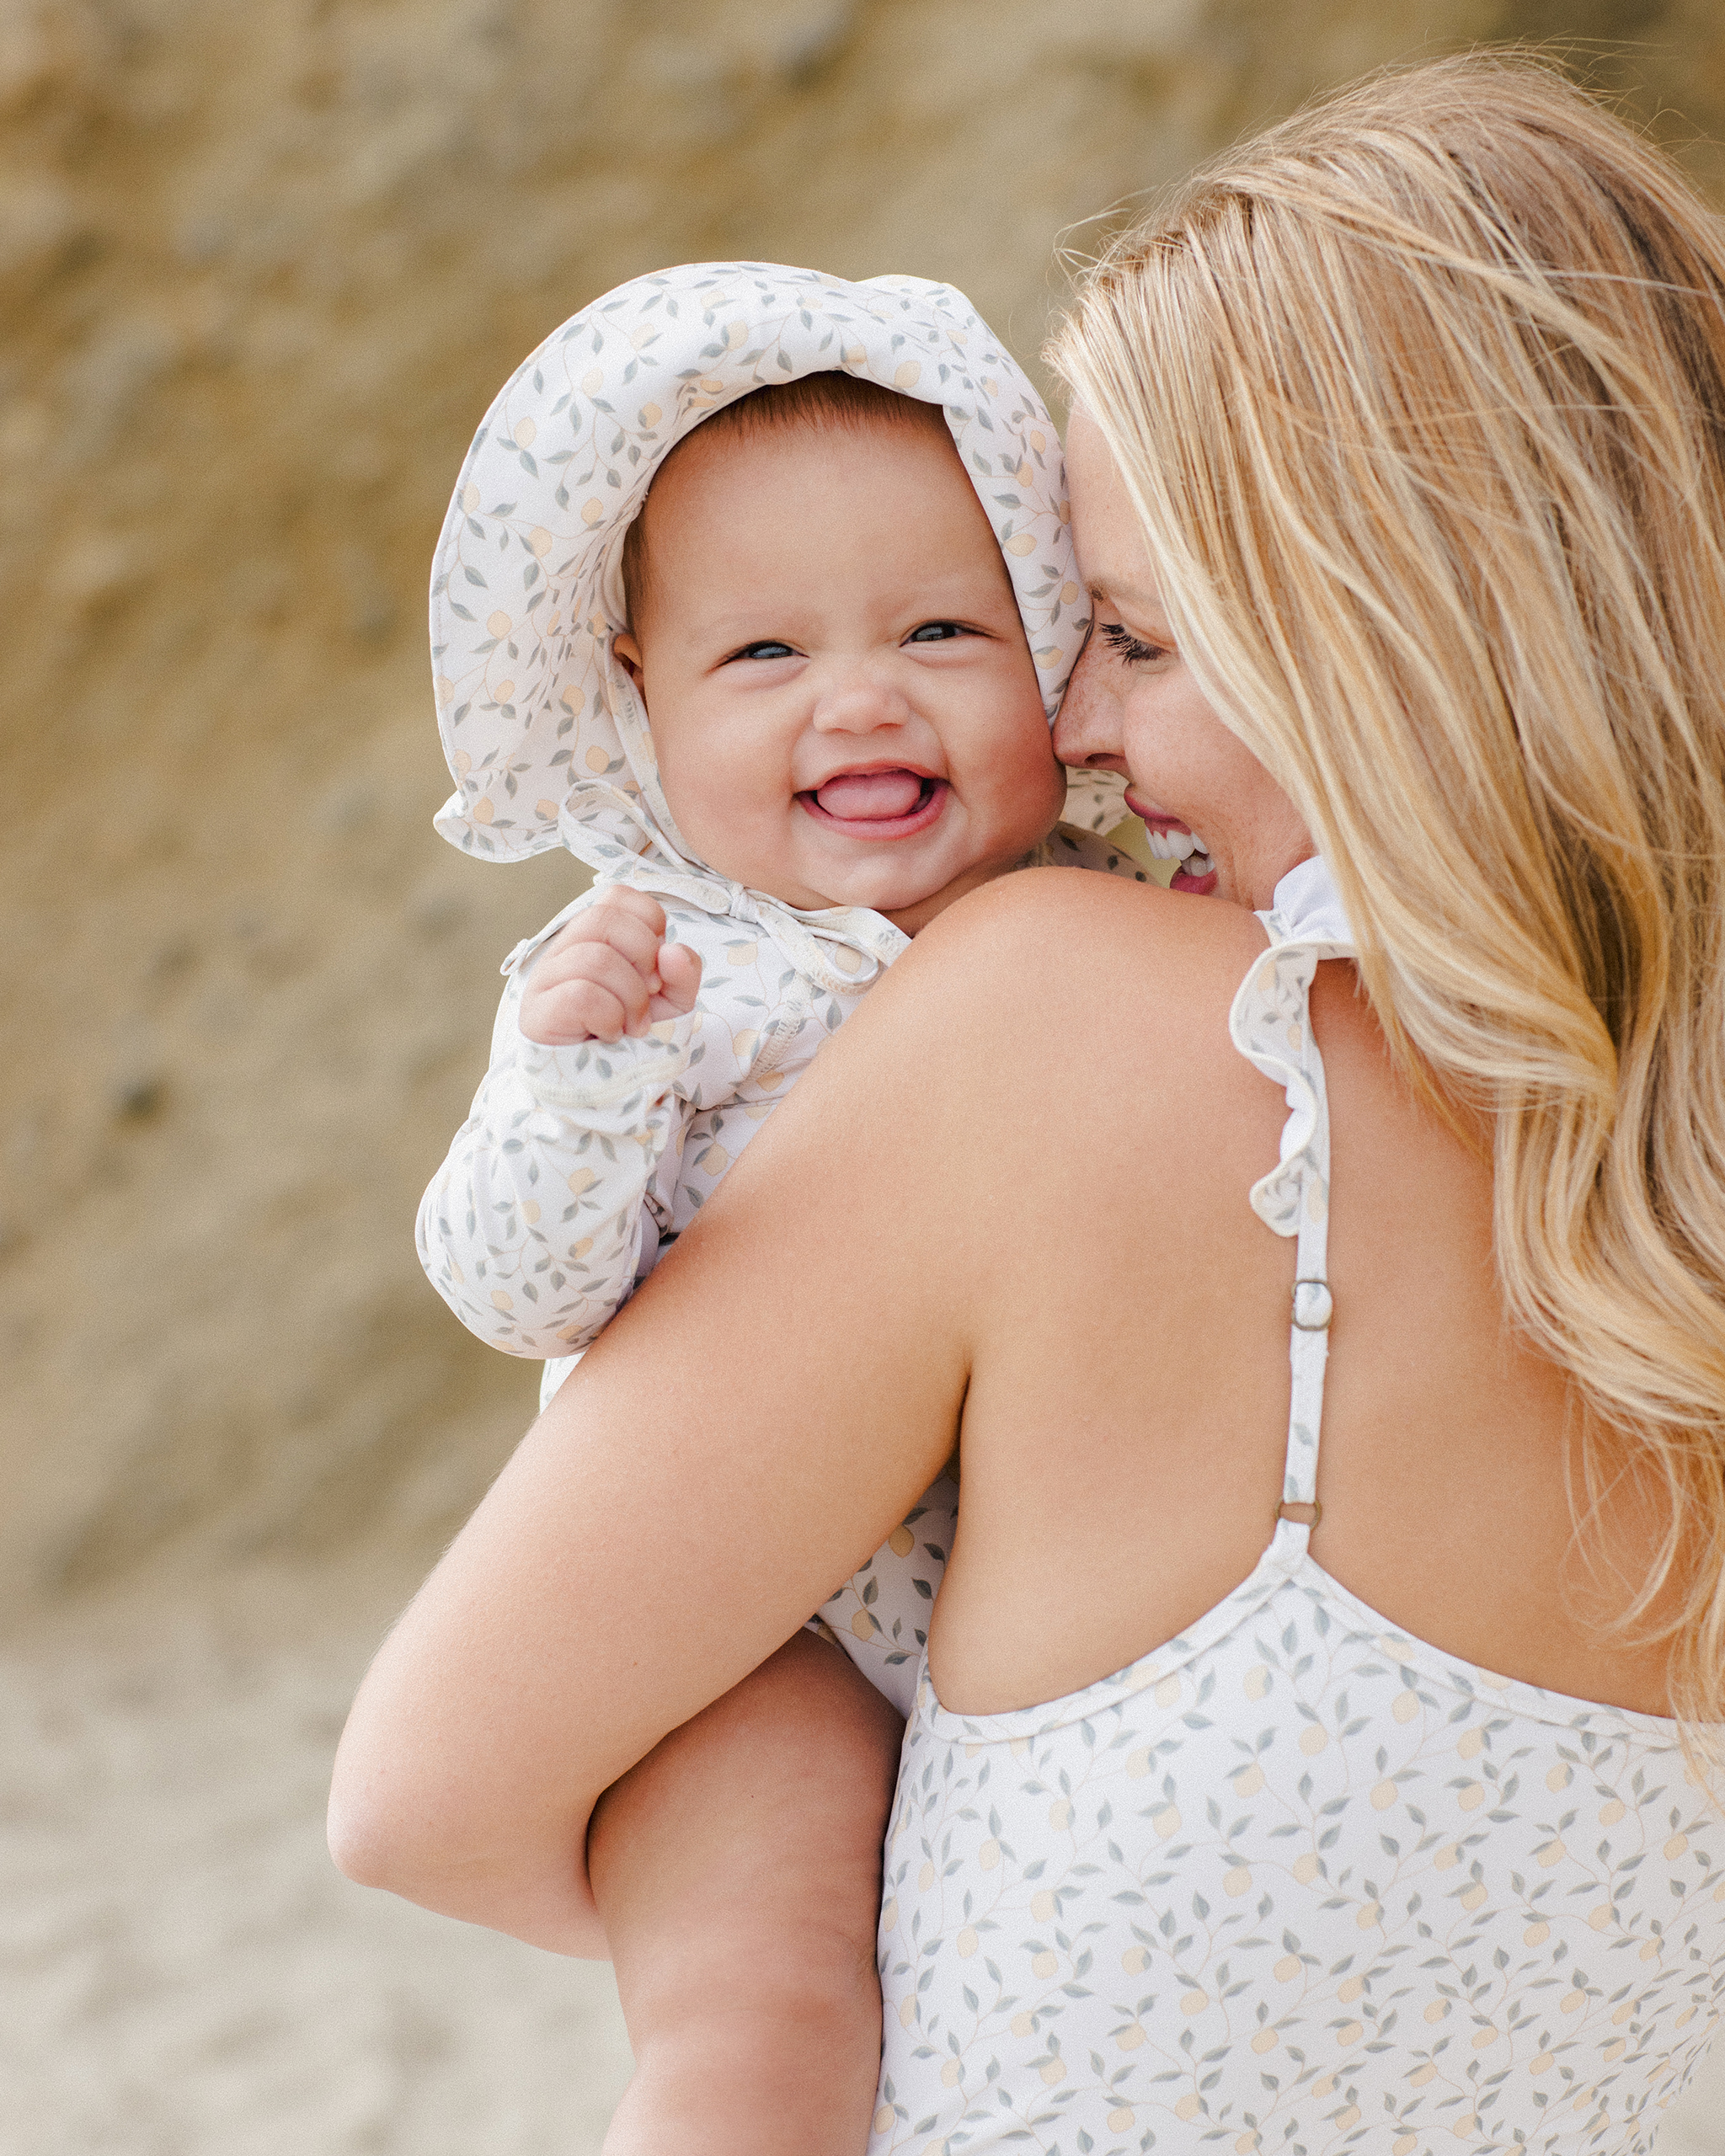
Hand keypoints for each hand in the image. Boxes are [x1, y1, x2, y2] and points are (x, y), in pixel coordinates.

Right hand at [520, 889, 703, 1045]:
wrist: (603, 1089)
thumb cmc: (631, 1037)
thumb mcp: (670, 1003)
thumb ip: (682, 974)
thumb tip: (673, 950)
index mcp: (594, 937)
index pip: (618, 896)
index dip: (649, 924)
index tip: (656, 965)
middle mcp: (565, 949)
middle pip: (603, 917)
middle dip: (642, 956)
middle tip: (649, 994)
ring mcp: (546, 979)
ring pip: (595, 958)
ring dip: (630, 998)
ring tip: (633, 1026)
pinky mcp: (537, 1013)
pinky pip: (580, 995)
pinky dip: (609, 1018)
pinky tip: (610, 1035)